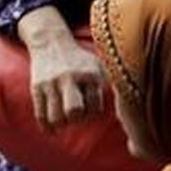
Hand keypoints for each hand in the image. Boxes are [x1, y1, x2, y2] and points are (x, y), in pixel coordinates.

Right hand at [18, 7, 104, 130]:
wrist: (50, 42)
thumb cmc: (81, 60)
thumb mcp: (100, 65)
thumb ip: (114, 84)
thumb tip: (134, 108)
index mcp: (89, 74)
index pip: (95, 107)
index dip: (94, 111)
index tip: (91, 106)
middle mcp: (69, 77)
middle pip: (73, 112)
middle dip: (77, 118)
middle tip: (78, 115)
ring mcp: (51, 83)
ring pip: (56, 117)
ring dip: (62, 123)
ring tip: (65, 119)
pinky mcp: (36, 87)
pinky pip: (40, 115)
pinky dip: (47, 126)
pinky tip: (53, 128)